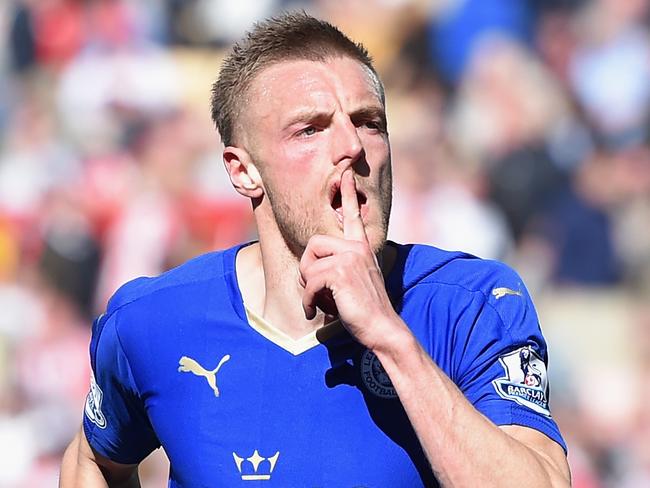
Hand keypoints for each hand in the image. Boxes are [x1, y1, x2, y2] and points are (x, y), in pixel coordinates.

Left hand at [299, 169, 398, 348]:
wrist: (382, 328)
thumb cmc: (365, 310)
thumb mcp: (354, 282)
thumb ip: (338, 267)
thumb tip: (310, 268)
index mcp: (361, 247)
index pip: (353, 215)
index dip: (348, 193)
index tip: (346, 172)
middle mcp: (357, 247)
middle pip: (313, 245)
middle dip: (307, 270)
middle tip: (316, 290)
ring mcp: (350, 258)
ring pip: (308, 266)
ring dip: (308, 290)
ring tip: (321, 302)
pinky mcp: (340, 272)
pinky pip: (309, 282)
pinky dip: (308, 301)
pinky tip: (316, 312)